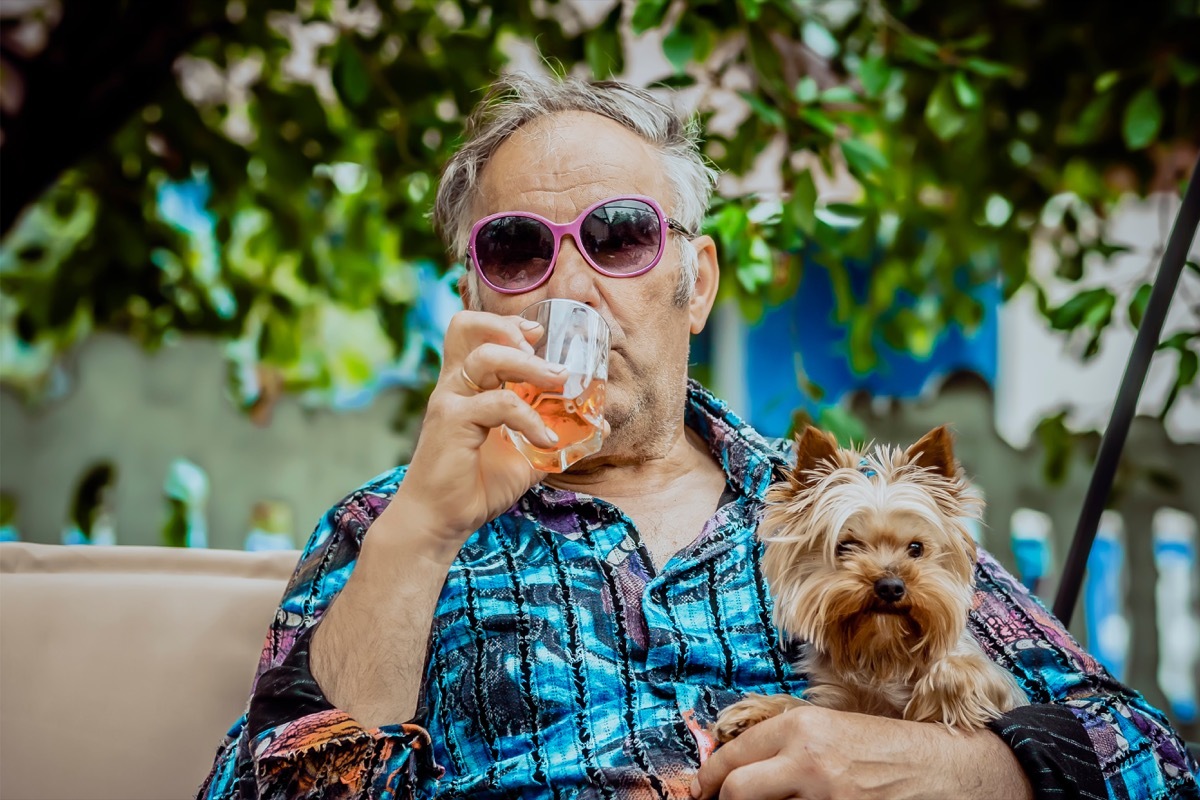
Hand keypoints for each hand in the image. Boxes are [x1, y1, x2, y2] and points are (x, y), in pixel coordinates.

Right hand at [385, 310, 571, 558]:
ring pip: (486, 358)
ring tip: (559, 381)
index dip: (502, 323)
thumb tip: (600, 426)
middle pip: (468, 327)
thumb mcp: (525, 457)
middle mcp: (453, 385)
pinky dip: (529, 418)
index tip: (537, 334)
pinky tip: (546, 438)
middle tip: (548, 355)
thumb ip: (555, 436)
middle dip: (513, 329)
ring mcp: (450, 401)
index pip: (470, 330)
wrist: (440, 522)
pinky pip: (499, 404)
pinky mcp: (452, 421)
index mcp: (465, 386)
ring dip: (529, 365)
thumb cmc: (475, 486)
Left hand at [691, 704, 1031, 799]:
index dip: (709, 780)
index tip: (703, 792)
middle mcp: (808, 760)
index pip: (731, 758)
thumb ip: (782, 744)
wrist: (943, 767)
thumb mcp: (828, 730)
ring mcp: (826, 797)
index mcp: (800, 727)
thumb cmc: (884, 747)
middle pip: (736, 792)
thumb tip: (732, 770)